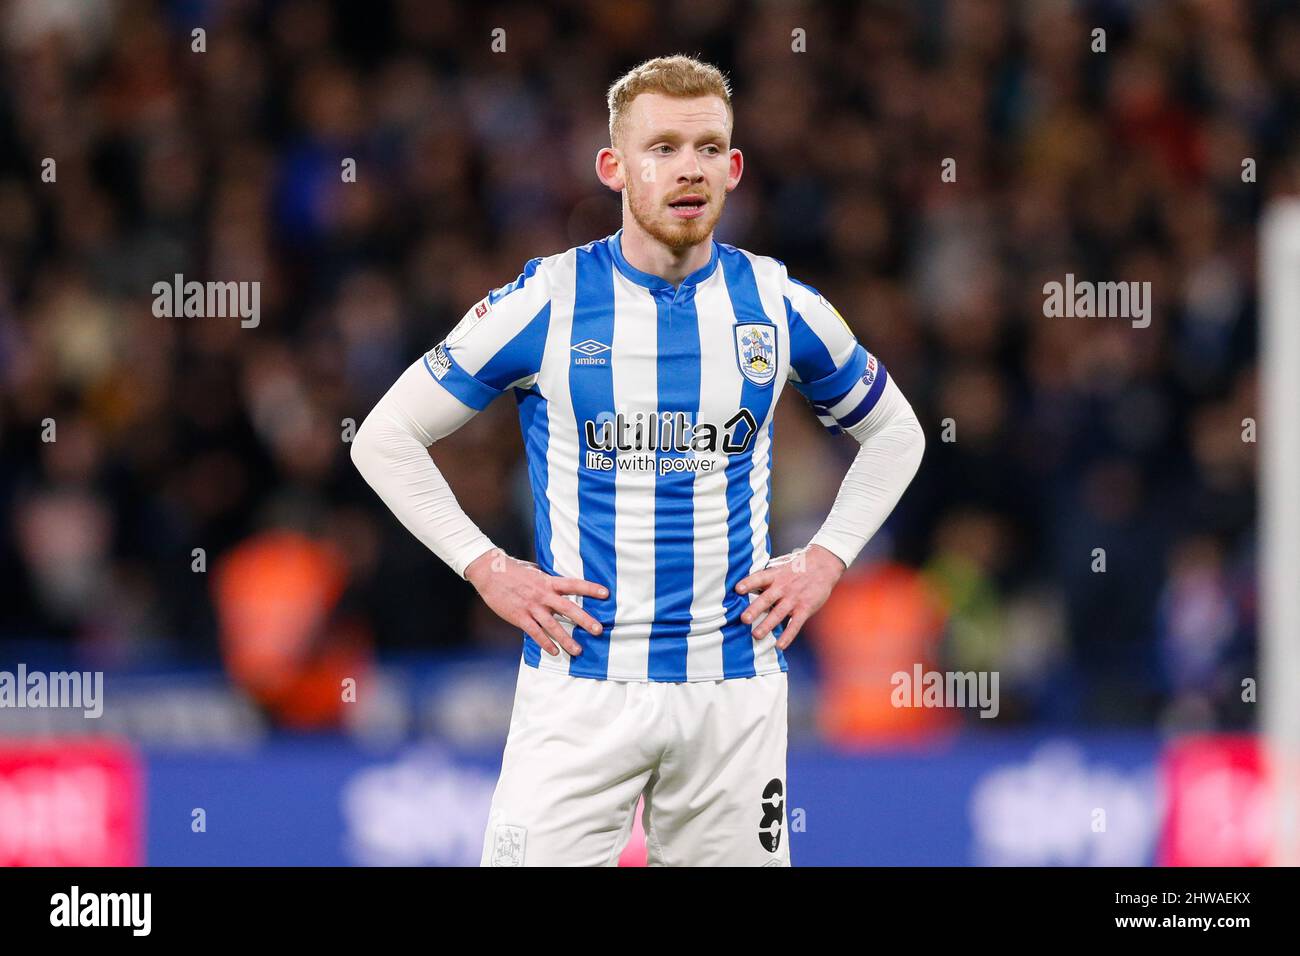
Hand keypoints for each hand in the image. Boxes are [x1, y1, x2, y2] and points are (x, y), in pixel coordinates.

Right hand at [465, 549, 607, 656]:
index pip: (574, 584)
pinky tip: (554, 652)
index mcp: (548, 581)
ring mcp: (531, 607)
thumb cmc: (513, 570)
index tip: (606, 594)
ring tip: (578, 650)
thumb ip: (547, 579)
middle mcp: (542, 594)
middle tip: (599, 630)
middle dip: (584, 620)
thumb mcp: (534, 571)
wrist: (489, 572)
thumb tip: (559, 582)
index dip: (590, 588)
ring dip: (566, 639)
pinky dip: (545, 643)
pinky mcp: (520, 617)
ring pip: (553, 625)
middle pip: (568, 608)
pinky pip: (535, 633)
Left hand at [736, 544, 844, 649]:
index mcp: (775, 575)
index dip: (749, 583)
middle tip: (744, 619)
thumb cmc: (797, 567)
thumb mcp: (781, 567)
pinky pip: (795, 624)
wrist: (824, 565)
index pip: (760, 578)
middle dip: (755, 609)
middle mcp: (783, 587)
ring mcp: (794, 599)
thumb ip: (766, 578)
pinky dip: (787, 635)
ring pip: (778, 614)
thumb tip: (744, 586)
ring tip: (756, 635)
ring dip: (767, 625)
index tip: (737, 589)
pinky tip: (779, 646)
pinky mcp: (805, 608)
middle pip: (767, 599)